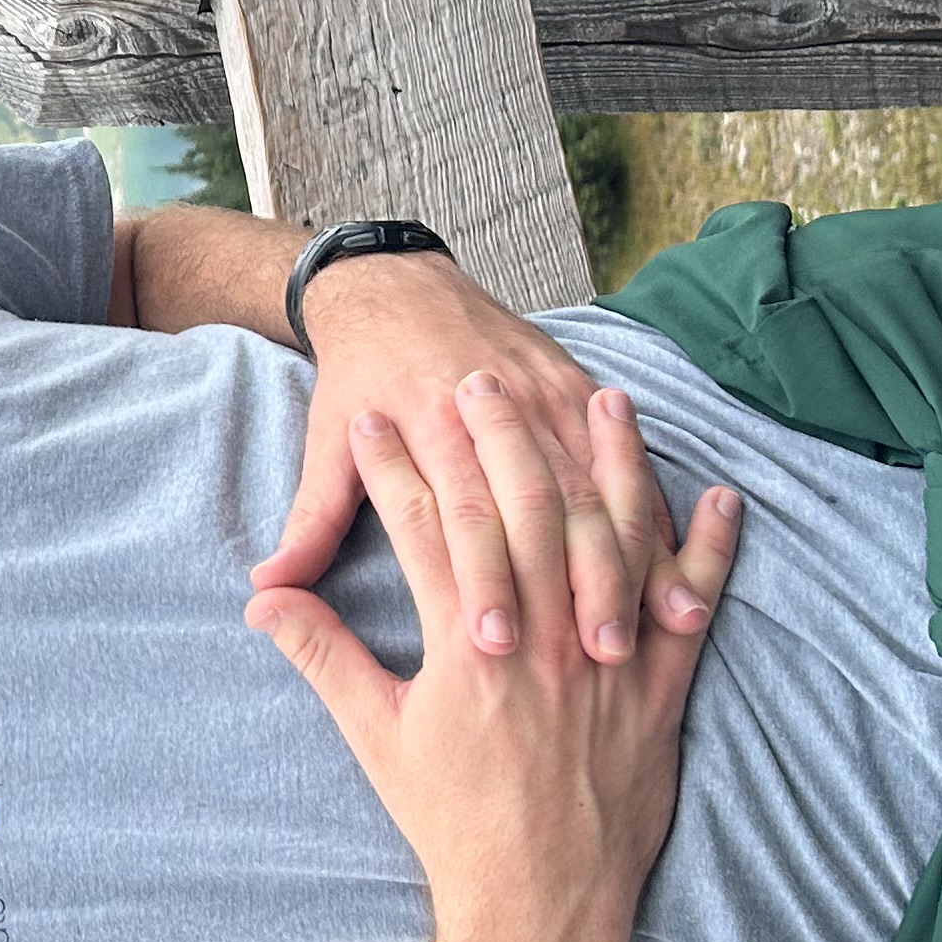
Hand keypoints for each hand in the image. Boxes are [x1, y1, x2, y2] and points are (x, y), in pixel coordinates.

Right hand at [245, 374, 740, 941]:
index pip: (425, 530)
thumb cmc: (453, 823)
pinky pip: (696, 607)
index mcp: (466, 648)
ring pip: (612, 539)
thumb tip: (265, 601)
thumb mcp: (377, 737)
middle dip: (492, 438)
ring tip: (603, 398)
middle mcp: (542, 642)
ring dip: (611, 465)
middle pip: (516, 512)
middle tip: (470, 376)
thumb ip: (323, 658)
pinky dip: (710, 553)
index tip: (373, 421)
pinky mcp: (662, 690)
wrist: (540, 906)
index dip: (392, 470)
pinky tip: (719, 498)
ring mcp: (609, 663)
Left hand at [252, 254, 647, 661]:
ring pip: (599, 487)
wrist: (395, 285)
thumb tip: (266, 591)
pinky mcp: (576, 388)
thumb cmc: (358, 378)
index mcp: (429, 427)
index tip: (494, 646)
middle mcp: (495, 409)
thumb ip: (311, 521)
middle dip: (573, 582)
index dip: (480, 582)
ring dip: (629, 558)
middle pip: (546, 508)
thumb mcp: (326, 444)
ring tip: (653, 624)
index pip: (459, 518)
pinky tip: (676, 572)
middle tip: (592, 655)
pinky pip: (627, 460)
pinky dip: (654, 517)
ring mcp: (544, 394)